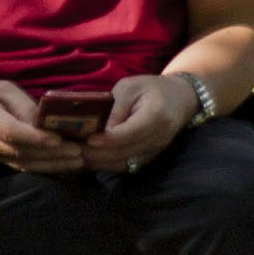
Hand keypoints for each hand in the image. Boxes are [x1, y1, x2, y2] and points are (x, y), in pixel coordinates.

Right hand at [0, 77, 82, 168]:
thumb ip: (22, 104)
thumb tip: (46, 121)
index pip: (11, 131)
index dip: (35, 138)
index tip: (58, 139)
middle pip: (22, 152)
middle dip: (53, 154)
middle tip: (80, 151)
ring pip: (24, 164)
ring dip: (53, 165)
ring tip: (79, 161)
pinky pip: (22, 167)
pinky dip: (44, 168)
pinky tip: (64, 166)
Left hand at [80, 73, 195, 171]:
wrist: (180, 100)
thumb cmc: (151, 88)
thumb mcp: (130, 87)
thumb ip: (114, 108)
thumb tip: (96, 130)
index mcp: (156, 116)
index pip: (130, 133)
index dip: (107, 139)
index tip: (87, 140)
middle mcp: (159, 138)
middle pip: (125, 152)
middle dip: (97, 153)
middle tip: (73, 149)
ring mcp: (155, 152)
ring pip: (123, 164)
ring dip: (99, 162)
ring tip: (76, 155)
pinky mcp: (149, 159)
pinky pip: (126, 166)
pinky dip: (106, 165)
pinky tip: (89, 159)